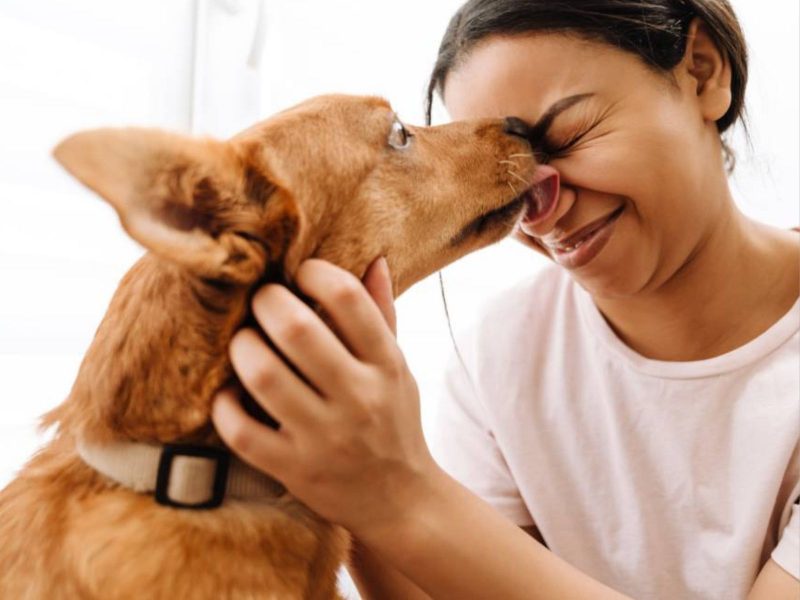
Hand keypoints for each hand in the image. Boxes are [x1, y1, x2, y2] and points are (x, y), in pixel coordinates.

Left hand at [211, 257, 440, 537]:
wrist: (400, 500)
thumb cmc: (393, 421)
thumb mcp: (398, 367)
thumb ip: (382, 314)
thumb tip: (374, 259)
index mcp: (386, 365)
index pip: (348, 298)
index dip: (314, 272)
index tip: (301, 274)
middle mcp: (358, 398)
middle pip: (297, 328)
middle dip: (266, 302)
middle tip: (260, 301)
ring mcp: (324, 437)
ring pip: (263, 374)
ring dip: (242, 347)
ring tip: (244, 341)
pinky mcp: (294, 470)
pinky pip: (241, 431)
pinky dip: (225, 405)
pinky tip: (231, 393)